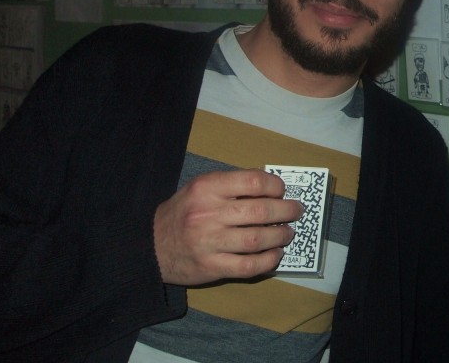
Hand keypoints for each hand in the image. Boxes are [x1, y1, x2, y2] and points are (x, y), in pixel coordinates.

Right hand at [154, 168, 303, 285]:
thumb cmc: (183, 212)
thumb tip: (271, 187)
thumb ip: (232, 185)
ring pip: (257, 240)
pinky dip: (268, 261)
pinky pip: (248, 266)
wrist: (151, 246)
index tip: (282, 190)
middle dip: (286, 211)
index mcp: (207, 188)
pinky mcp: (211, 267)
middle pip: (260, 212)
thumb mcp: (201, 188)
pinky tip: (276, 254)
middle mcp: (208, 214)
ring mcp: (209, 243)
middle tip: (296, 211)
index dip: (275, 186)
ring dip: (280, 236)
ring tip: (288, 233)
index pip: (253, 182)